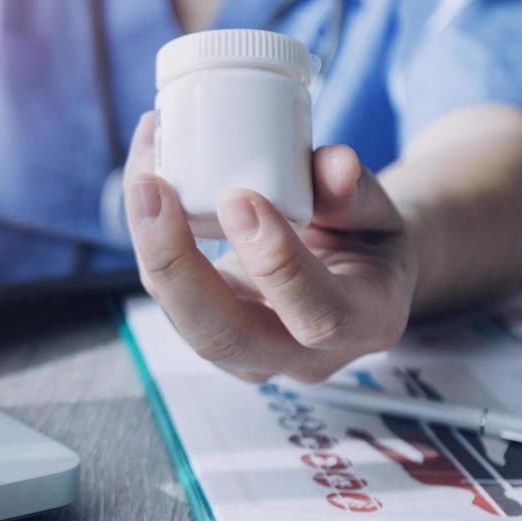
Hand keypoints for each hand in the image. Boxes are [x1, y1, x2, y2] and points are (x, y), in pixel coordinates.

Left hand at [123, 112, 416, 383]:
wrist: (350, 273)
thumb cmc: (366, 239)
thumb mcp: (379, 212)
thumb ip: (357, 191)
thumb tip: (335, 164)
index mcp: (364, 324)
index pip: (319, 316)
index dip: (277, 265)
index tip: (241, 198)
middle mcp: (301, 356)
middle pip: (224, 336)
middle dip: (177, 265)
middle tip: (153, 190)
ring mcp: (249, 353)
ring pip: (184, 317)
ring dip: (150, 247)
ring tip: (141, 175)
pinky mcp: (212, 330)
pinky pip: (169, 295)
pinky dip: (149, 240)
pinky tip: (144, 185)